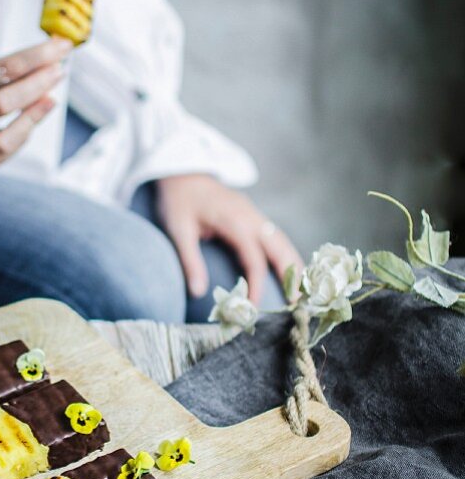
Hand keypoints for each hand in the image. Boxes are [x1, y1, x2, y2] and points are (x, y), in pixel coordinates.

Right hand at [0, 38, 71, 168]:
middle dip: (35, 85)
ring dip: (33, 116)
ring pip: (4, 139)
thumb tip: (53, 62)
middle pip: (0, 104)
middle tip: (58, 71)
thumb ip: (11, 72)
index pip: (2, 69)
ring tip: (51, 98)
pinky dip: (25, 131)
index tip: (61, 47)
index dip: (35, 57)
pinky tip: (33, 117)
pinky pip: (10, 150)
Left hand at [156, 174, 303, 304]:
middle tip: (296, 302)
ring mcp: (254, 214)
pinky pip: (276, 236)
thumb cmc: (179, 201)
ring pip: (282, 240)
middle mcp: (250, 217)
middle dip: (291, 274)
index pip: (253, 258)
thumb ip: (189, 261)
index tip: (254, 307)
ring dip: (293, 264)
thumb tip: (198, 293)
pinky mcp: (253, 215)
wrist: (183, 172)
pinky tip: (288, 271)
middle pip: (279, 247)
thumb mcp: (178, 230)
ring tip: (300, 291)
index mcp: (234, 221)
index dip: (257, 284)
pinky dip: (285, 254)